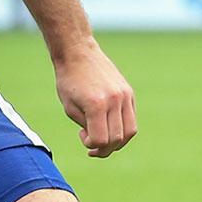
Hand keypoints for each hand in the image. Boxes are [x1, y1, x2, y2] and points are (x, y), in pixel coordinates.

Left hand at [54, 39, 137, 158]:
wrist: (78, 53)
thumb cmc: (69, 80)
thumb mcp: (70, 108)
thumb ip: (86, 127)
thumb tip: (100, 141)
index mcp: (96, 105)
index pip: (101, 140)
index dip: (91, 145)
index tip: (81, 135)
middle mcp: (114, 100)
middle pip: (117, 139)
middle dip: (105, 148)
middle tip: (92, 145)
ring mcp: (124, 95)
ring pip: (130, 132)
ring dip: (118, 142)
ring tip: (104, 140)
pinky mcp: (129, 92)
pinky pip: (132, 119)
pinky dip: (123, 129)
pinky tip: (110, 127)